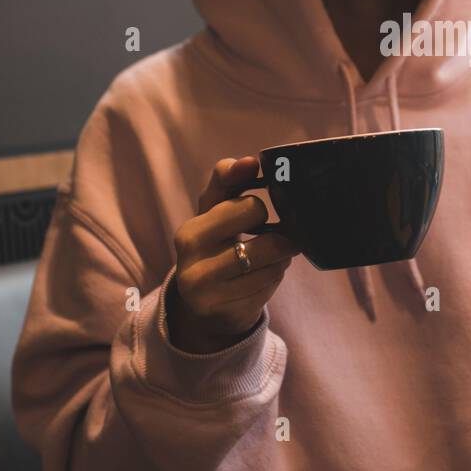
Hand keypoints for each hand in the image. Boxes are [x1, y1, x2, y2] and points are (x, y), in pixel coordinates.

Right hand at [167, 155, 300, 353]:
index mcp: (190, 231)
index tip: (256, 214)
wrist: (206, 305)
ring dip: (280, 256)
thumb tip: (250, 160)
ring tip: (268, 256)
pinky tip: (262, 276)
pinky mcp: (224, 310)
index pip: (247, 206)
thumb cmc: (217, 244)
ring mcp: (205, 289)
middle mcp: (191, 263)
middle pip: (265, 236)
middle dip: (276, 233)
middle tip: (270, 235)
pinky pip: (270, 283)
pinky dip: (275, 275)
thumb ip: (229, 180)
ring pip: (272, 260)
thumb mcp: (215, 211)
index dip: (257, 210)